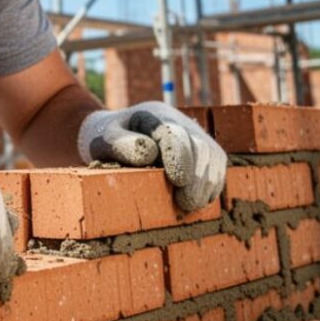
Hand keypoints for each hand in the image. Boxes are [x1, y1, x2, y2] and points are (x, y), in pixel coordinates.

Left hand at [77, 101, 226, 211]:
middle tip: (186, 204)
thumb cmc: (105, 138)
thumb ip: (121, 144)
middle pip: (201, 147)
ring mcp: (193, 135)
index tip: (178, 181)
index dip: (180, 157)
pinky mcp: (201, 151)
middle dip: (197, 177)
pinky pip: (217, 166)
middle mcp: (179, 121)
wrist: (112, 133)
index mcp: (154, 115)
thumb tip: (149, 154)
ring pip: (213, 156)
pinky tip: (200, 200)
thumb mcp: (102, 139)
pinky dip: (212, 184)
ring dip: (207, 183)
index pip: (174, 134)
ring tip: (192, 205)